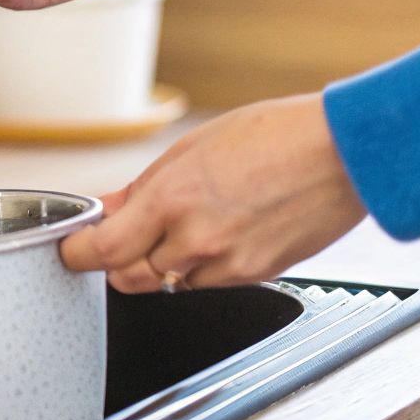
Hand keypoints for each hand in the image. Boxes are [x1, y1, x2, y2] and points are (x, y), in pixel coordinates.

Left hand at [60, 94, 367, 292]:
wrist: (347, 153)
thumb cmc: (277, 136)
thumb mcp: (193, 148)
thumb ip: (142, 188)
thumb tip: (106, 209)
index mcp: (172, 199)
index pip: (102, 251)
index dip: (78, 253)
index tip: (72, 248)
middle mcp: (196, 239)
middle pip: (128, 278)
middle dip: (118, 262)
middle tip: (123, 237)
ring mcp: (228, 263)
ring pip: (168, 283)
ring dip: (161, 263)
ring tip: (187, 224)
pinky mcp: (256, 275)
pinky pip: (208, 282)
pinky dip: (200, 267)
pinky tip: (220, 232)